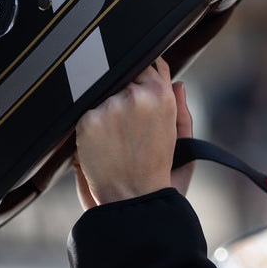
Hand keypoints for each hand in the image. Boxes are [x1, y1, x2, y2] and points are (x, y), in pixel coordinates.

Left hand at [73, 57, 195, 208]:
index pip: (148, 66)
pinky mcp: (89, 120)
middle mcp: (138, 96)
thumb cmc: (158, 173)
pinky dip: (91, 128)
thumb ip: (181, 109)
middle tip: (126, 128)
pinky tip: (103, 146)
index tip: (138, 95)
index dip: (141, 80)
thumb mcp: (180, 140)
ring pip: (103, 95)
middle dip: (123, 96)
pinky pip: (85, 112)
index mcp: (162, 96)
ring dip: (106, 112)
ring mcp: (111, 107)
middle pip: (123, 78)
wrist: (133, 201)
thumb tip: (178, 83)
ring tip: (116, 141)